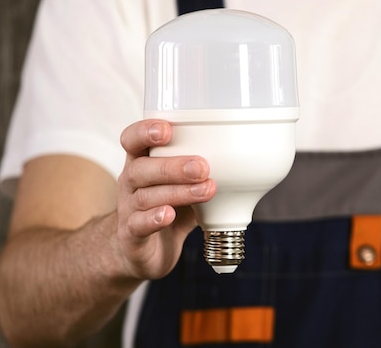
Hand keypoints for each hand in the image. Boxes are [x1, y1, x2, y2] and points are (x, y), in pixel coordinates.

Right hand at [116, 119, 215, 278]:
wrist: (146, 250)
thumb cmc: (171, 207)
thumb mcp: (188, 183)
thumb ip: (208, 170)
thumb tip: (251, 158)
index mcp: (142, 163)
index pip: (132, 140)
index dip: (144, 131)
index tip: (167, 129)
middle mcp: (131, 183)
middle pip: (141, 168)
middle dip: (172, 165)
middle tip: (202, 166)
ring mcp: (128, 210)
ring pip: (146, 197)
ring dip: (177, 192)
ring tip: (206, 189)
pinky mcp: (131, 237)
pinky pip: (137, 225)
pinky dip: (153, 219)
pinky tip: (169, 215)